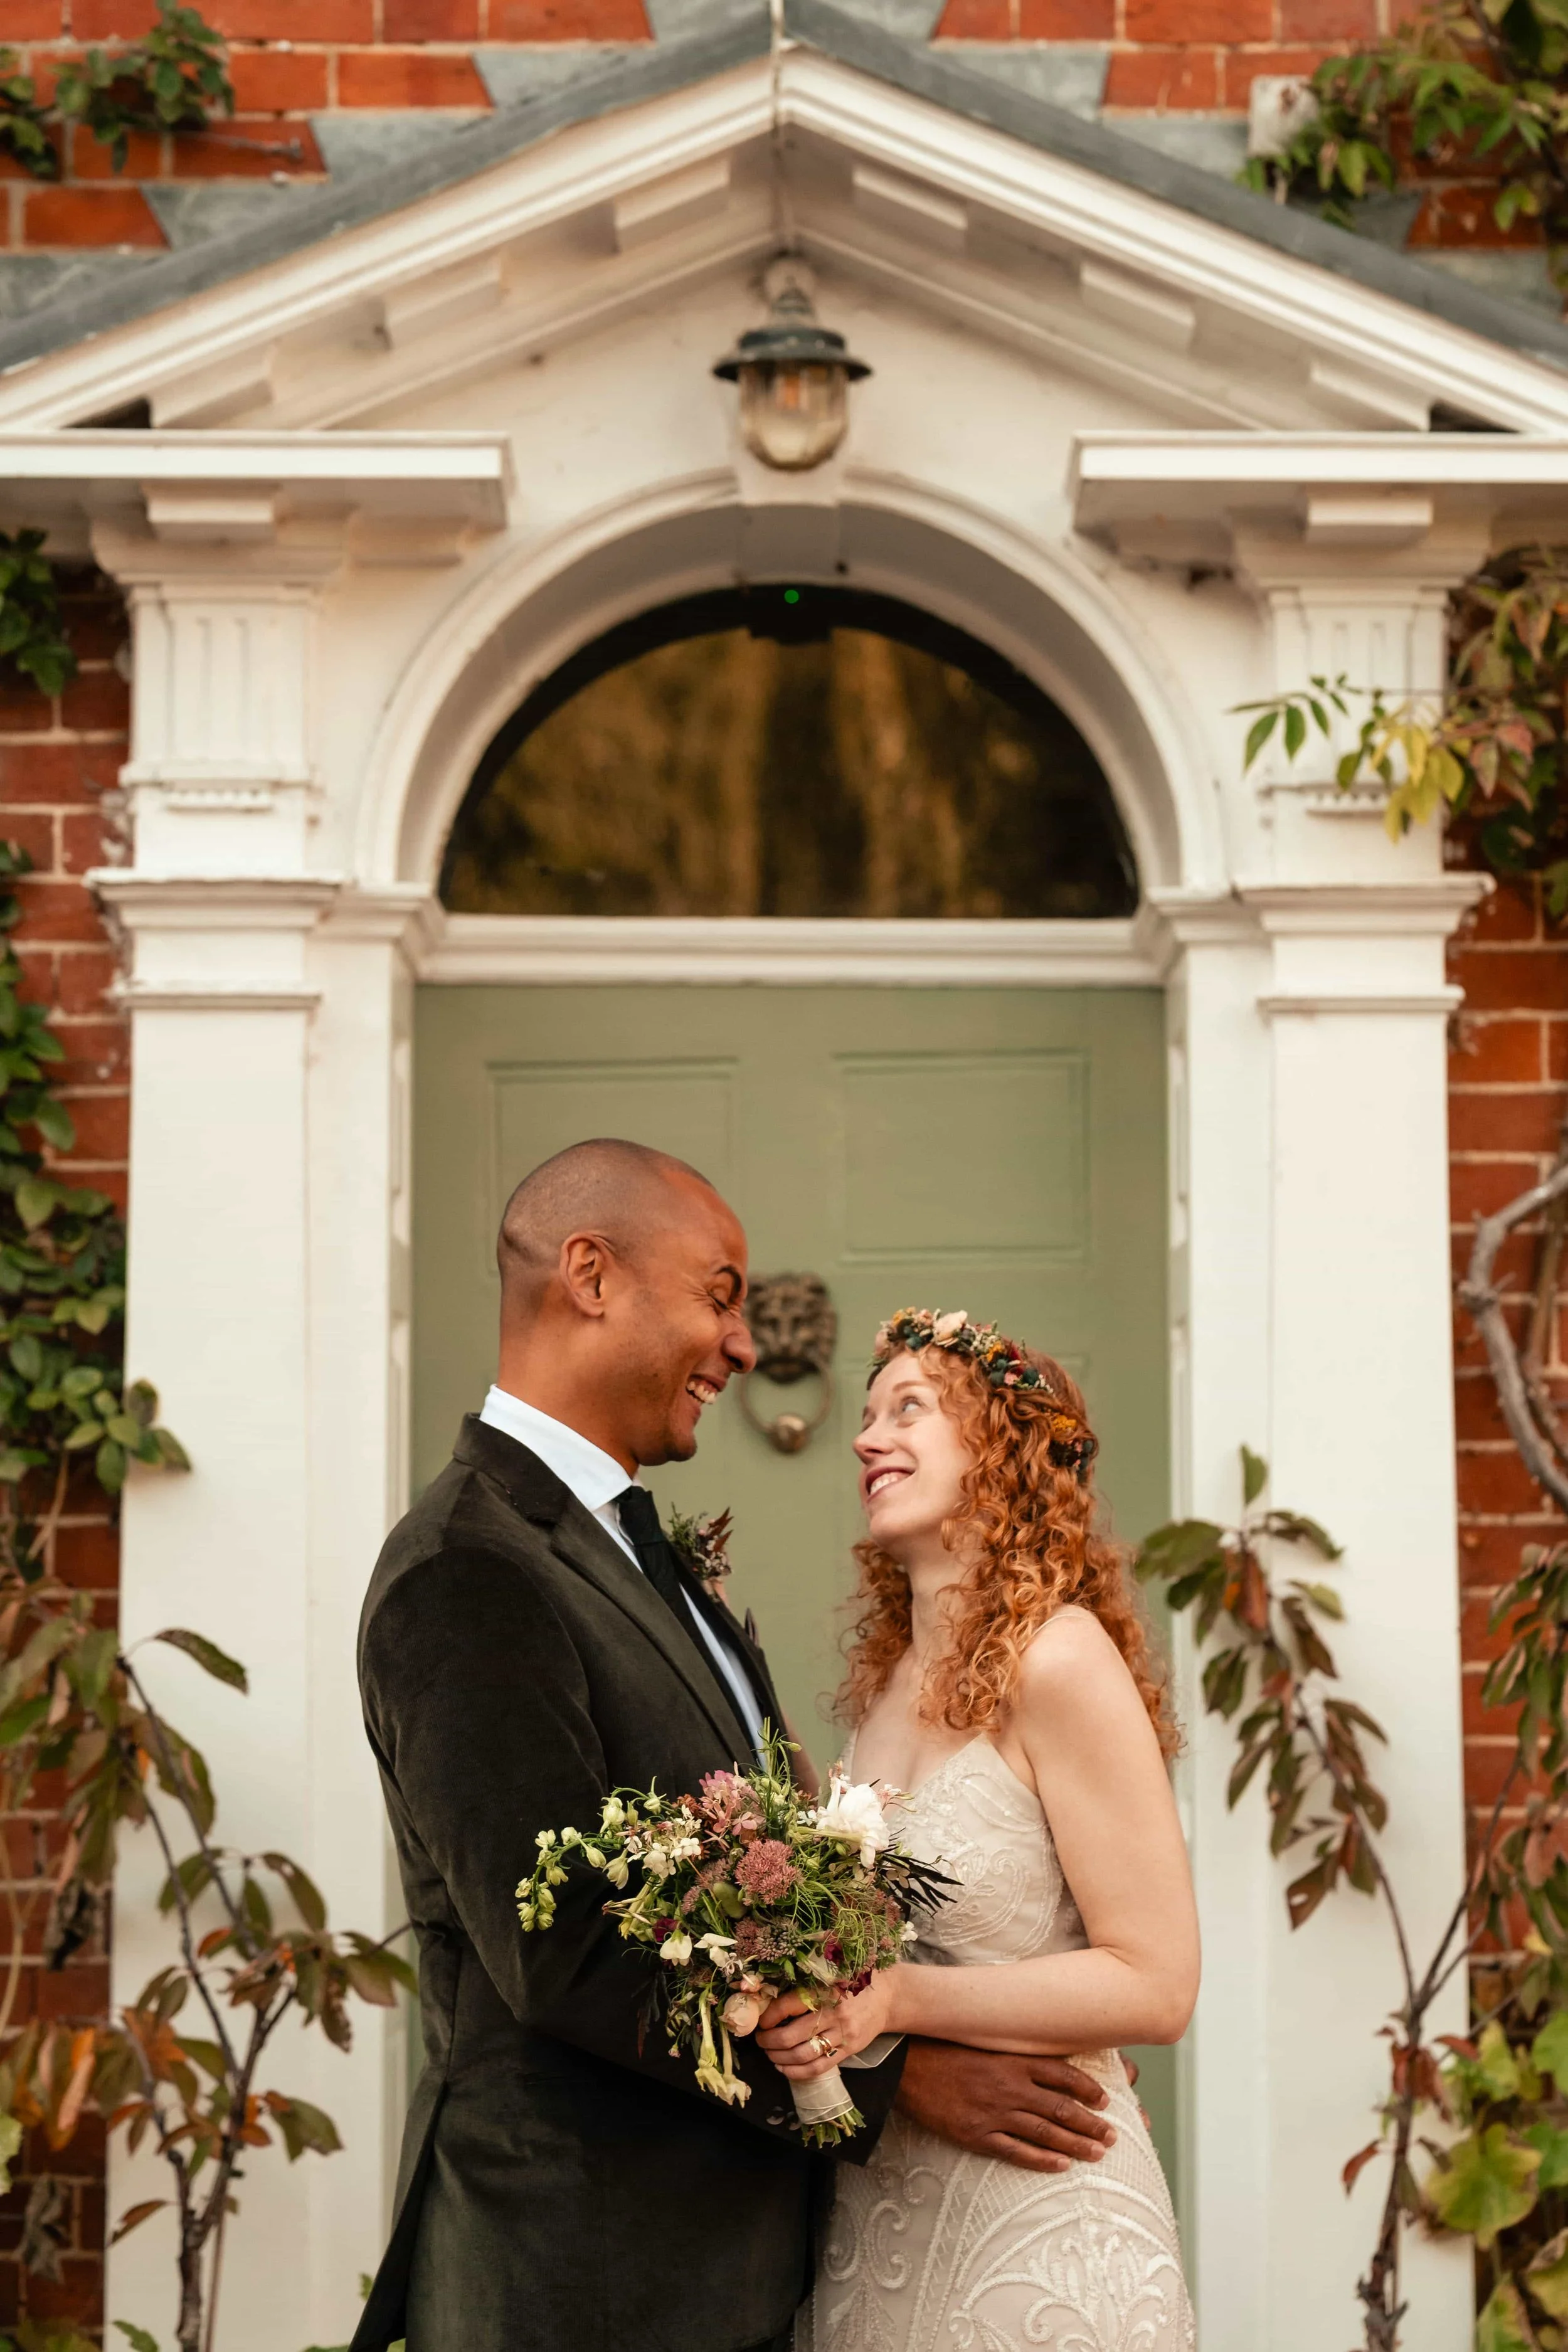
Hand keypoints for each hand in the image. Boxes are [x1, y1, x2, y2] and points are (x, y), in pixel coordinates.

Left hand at [757, 1974, 896, 2078]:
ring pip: (803, 2055)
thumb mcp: (831, 1971)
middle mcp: (833, 2013)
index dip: (769, 2016)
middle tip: (761, 2040)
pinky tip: (785, 2069)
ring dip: (780, 2059)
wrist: (888, 1996)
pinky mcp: (849, 2051)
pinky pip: (819, 2068)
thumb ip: (806, 1978)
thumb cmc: (854, 1979)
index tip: (761, 2021)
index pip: (788, 2005)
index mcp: (825, 1989)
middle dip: (769, 2041)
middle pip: (791, 2035)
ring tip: (770, 2055)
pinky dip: (797, 2072)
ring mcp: (842, 2035)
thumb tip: (772, 1988)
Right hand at [896, 2040, 1117, 2174]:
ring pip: (1045, 2132)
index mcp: (1014, 2060)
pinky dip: (1041, 2160)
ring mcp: (994, 2112)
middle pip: (1061, 2108)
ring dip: (1075, 2145)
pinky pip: (1016, 2151)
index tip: (1106, 2102)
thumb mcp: (986, 2042)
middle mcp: (1010, 2086)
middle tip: (1112, 2137)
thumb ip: (1017, 2052)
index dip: (1088, 2089)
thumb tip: (1047, 2061)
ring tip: (1097, 2153)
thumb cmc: (947, 2049)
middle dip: (1091, 2124)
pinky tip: (1061, 2166)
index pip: (1063, 2074)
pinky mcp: (977, 2134)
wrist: (907, 2065)